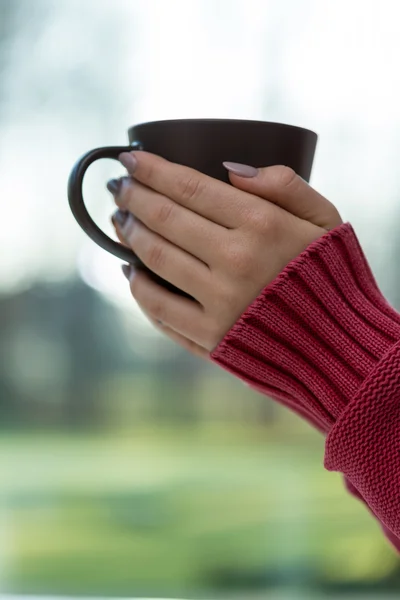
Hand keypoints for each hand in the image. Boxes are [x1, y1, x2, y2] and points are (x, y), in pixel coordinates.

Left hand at [109, 152, 341, 357]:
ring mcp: (220, 302)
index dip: (153, 169)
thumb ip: (285, 184)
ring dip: (129, 235)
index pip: (191, 187)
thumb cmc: (331, 276)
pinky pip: (159, 308)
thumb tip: (230, 169)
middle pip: (165, 219)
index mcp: (263, 225)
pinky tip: (129, 271)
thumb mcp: (326, 219)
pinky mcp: (211, 338)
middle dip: (133, 196)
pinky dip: (137, 287)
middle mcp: (236, 261)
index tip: (130, 157)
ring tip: (120, 220)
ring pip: (154, 259)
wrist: (340, 346)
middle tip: (118, 186)